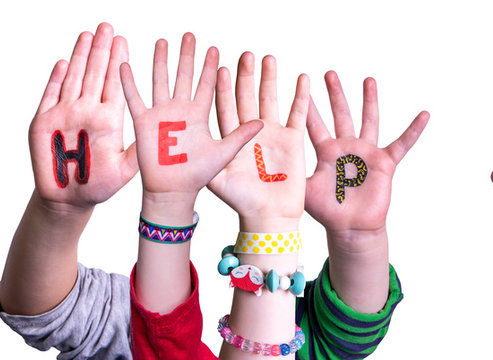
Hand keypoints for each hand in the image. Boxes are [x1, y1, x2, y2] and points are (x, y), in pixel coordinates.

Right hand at [29, 23, 136, 210]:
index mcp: (109, 120)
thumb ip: (139, 151)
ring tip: (87, 35)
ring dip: (80, 57)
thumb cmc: (99, 186)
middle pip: (95, 75)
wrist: (69, 199)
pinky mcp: (44, 123)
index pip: (115, 85)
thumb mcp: (126, 169)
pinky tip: (62, 62)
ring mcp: (66, 115)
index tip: (124, 41)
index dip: (118, 63)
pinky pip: (50, 96)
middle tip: (107, 27)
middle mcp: (88, 112)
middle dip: (101, 51)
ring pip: (74, 79)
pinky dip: (56, 79)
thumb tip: (160, 136)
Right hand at [119, 33, 261, 202]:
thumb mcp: (225, 152)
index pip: (206, 85)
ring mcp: (161, 115)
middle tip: (190, 35)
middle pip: (184, 76)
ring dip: (161, 61)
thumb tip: (264, 122)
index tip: (214, 49)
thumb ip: (242, 136)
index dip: (209, 67)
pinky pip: (134, 98)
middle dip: (187, 56)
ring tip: (163, 41)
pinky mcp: (143, 123)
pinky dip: (129, 82)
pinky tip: (125, 64)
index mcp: (199, 115)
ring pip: (160, 81)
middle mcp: (180, 111)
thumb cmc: (199, 175)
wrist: (174, 191)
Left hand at [207, 53, 308, 226]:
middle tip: (245, 54)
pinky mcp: (293, 140)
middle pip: (247, 97)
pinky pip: (298, 113)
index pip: (224, 106)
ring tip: (267, 58)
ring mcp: (273, 133)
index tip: (219, 66)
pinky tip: (301, 78)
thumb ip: (209, 157)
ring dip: (269, 79)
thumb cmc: (242, 201)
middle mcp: (251, 132)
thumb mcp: (219, 179)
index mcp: (230, 138)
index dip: (222, 87)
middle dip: (246, 75)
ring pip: (270, 99)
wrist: (269, 216)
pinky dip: (301, 96)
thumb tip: (191, 138)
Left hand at [304, 71, 428, 231]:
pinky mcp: (385, 163)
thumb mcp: (304, 191)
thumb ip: (291, 175)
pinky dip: (414, 130)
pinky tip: (424, 115)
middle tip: (328, 73)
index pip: (314, 124)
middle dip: (335, 94)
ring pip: (369, 121)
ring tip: (368, 79)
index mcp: (327, 152)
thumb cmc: (328, 212)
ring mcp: (366, 153)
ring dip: (369, 100)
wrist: (351, 228)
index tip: (301, 84)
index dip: (308, 106)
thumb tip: (266, 165)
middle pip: (341, 115)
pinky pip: (402, 144)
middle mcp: (346, 147)